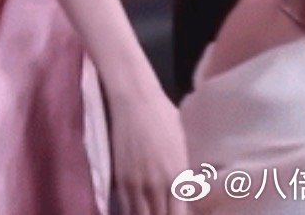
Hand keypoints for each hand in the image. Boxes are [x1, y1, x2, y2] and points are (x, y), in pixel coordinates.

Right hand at [108, 84, 188, 214]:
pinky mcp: (120, 180)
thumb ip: (181, 171)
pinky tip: (134, 211)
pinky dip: (130, 213)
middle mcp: (159, 186)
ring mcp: (138, 185)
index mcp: (178, 176)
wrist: (136, 101)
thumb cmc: (163, 116)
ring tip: (149, 210)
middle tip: (163, 211)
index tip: (176, 213)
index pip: (179, 214)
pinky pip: (125, 209)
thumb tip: (184, 187)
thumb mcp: (181, 145)